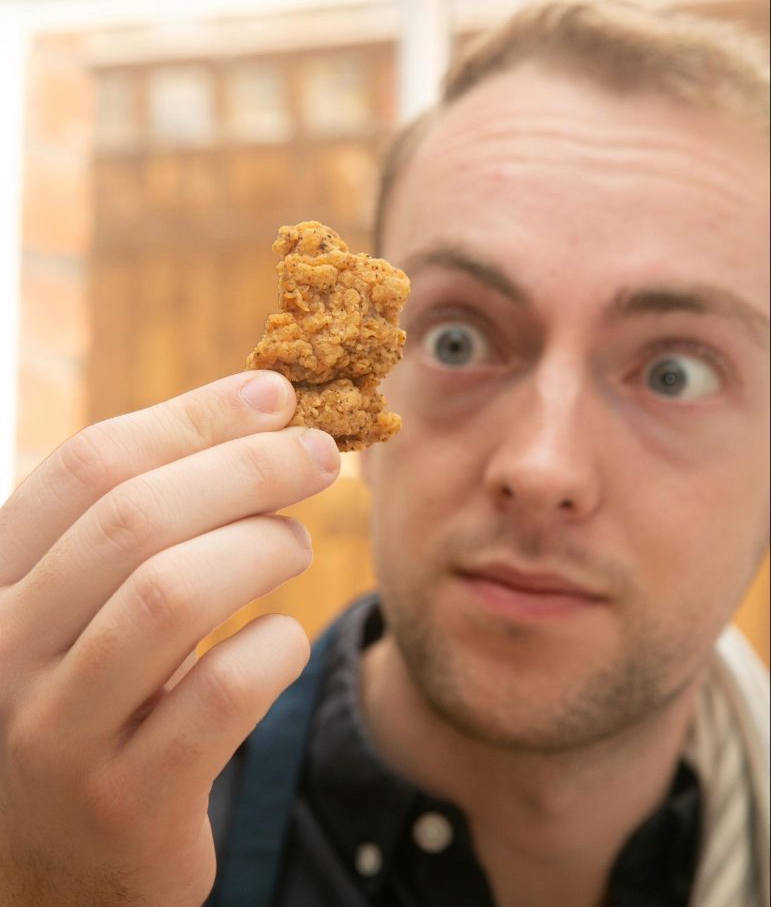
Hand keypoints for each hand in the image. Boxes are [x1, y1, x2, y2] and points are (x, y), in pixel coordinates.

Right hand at [0, 371, 339, 905]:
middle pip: (136, 518)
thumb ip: (149, 517)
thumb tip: (263, 405)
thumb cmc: (102, 699)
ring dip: (262, 548)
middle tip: (320, 455)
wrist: (68, 865)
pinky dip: (274, 648)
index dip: (192, 416)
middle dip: (248, 468)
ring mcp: (54, 735)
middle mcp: (1, 652)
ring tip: (297, 545)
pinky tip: (282, 640)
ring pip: (172, 594)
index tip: (274, 393)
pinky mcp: (126, 804)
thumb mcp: (93, 604)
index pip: (88, 465)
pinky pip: (221, 694)